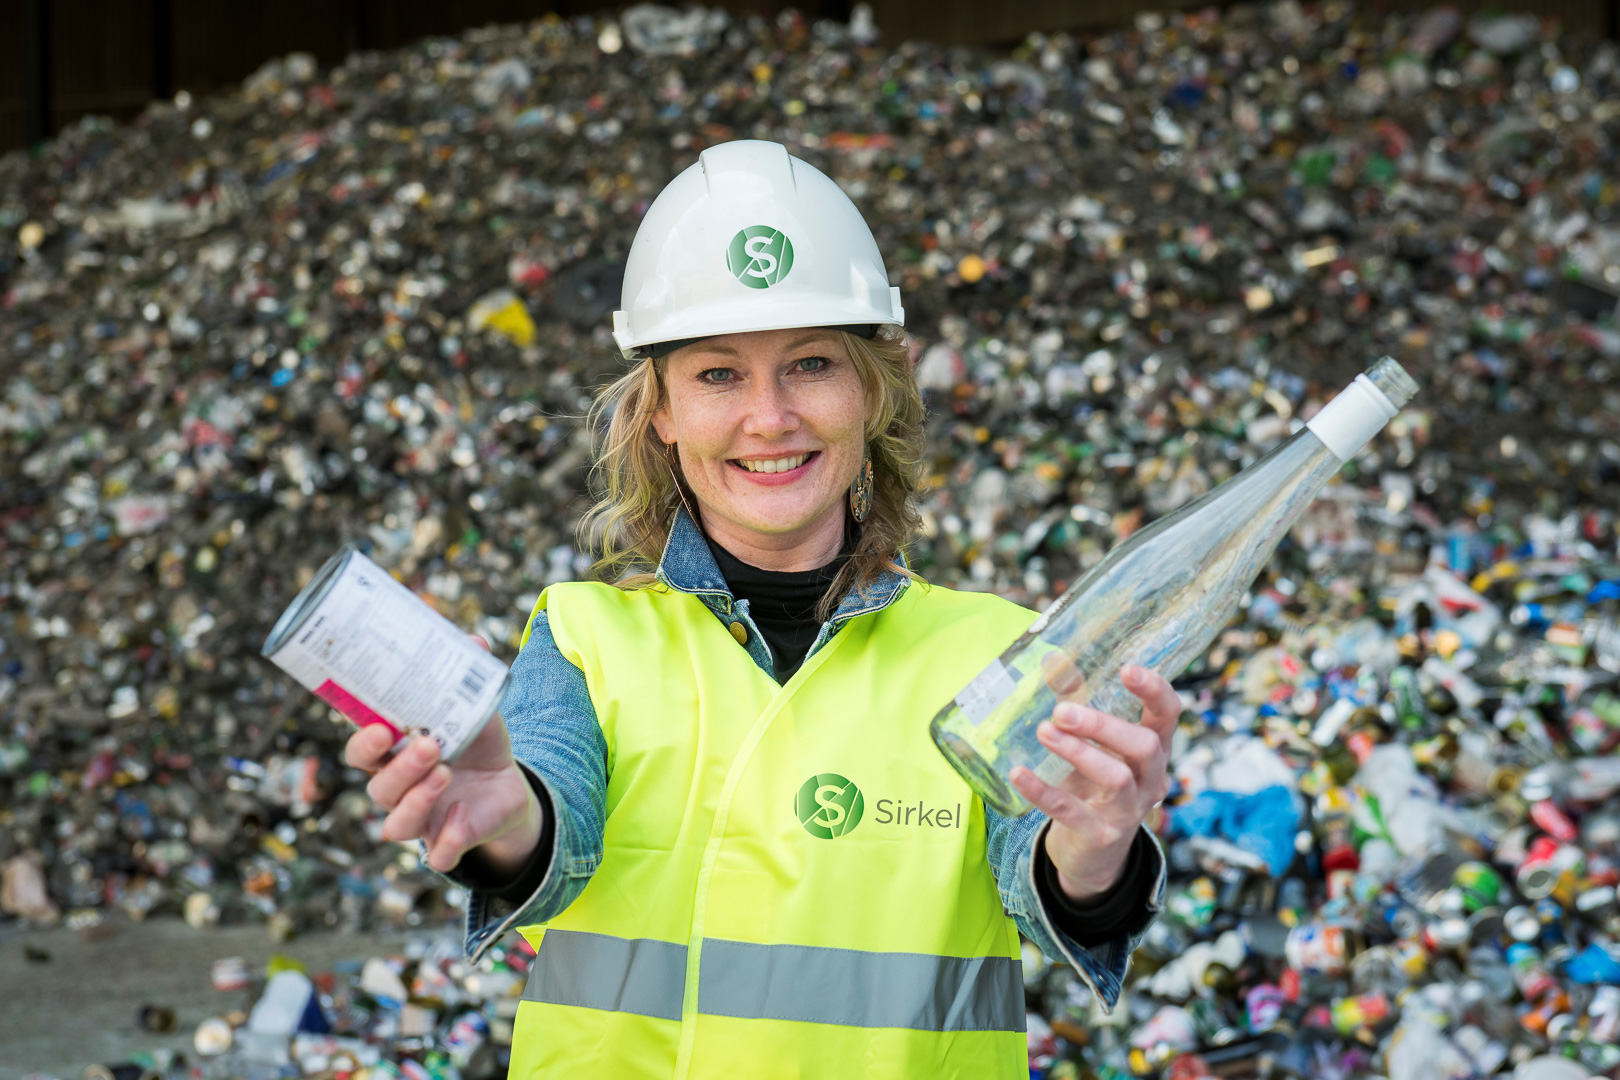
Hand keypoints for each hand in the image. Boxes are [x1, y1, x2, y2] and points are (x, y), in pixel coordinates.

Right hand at [344, 637, 541, 873]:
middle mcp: (399, 789)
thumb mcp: (478, 710)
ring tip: (445, 773)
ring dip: (417, 799)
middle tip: (429, 745)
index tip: (381, 727)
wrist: (508, 786)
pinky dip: (446, 839)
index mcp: (395, 755)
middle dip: (398, 768)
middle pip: (377, 787)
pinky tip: (462, 815)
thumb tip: (473, 641)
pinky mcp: (446, 842)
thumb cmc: (476, 744)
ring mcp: (421, 819)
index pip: (361, 752)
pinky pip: (435, 854)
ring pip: (396, 825)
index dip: (362, 743)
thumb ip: (469, 680)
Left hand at [1010, 661, 1174, 902]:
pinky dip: (1042, 791)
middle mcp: (1150, 780)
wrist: (1091, 853)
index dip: (1154, 691)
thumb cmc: (1093, 785)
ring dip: (1078, 753)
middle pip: (1145, 747)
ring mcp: (1129, 811)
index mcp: (1152, 750)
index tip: (1127, 669)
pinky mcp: (1100, 836)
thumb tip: (1051, 660)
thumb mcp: (1092, 745)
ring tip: (1043, 732)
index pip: (1168, 715)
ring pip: (1116, 779)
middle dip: (1105, 725)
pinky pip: (1071, 812)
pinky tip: (1018, 773)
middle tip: (1063, 711)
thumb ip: (1076, 703)